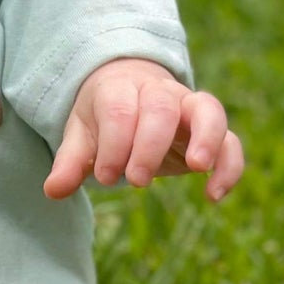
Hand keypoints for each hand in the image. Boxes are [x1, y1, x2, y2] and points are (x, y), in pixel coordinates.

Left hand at [43, 57, 243, 202]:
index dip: (113, 142)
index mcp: (120, 88)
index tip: (103, 175)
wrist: (131, 90)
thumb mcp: (82, 135)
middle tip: (135, 180)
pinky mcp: (211, 130)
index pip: (118, 108)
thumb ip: (71, 162)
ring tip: (197, 169)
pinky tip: (214, 195)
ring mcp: (189, 107)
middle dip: (148, 144)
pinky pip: (231, 140)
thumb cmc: (104, 117)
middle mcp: (159, 91)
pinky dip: (229, 165)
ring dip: (205, 138)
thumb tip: (52, 191)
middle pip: (160, 107)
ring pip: (207, 110)